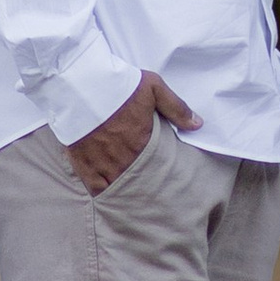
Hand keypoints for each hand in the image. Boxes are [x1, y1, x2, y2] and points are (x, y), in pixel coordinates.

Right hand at [69, 70, 200, 196]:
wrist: (81, 84)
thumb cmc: (119, 84)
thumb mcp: (154, 88)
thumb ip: (177, 107)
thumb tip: (198, 124)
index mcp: (142, 143)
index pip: (157, 168)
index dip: (161, 175)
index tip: (165, 179)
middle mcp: (123, 159)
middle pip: (138, 181)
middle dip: (144, 186)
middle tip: (149, 191)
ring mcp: (102, 164)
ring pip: (117, 187)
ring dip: (125, 191)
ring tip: (132, 196)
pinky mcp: (83, 163)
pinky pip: (94, 188)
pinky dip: (102, 193)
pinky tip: (109, 194)